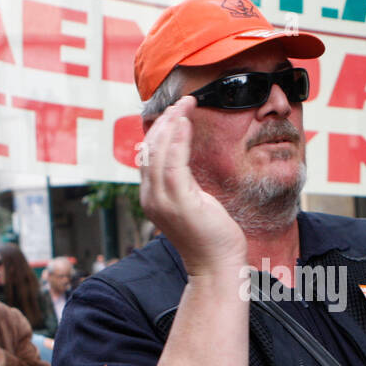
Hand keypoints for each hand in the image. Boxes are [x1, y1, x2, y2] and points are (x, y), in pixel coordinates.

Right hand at [139, 96, 246, 275]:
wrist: (217, 264)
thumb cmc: (210, 235)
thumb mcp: (192, 202)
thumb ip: (183, 182)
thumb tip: (183, 159)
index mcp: (152, 198)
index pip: (148, 156)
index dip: (159, 130)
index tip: (175, 111)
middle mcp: (151, 199)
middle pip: (149, 149)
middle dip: (165, 120)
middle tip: (182, 101)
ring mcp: (163, 201)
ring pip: (159, 152)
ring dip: (172, 123)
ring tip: (186, 105)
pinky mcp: (179, 202)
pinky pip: (174, 163)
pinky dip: (178, 140)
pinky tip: (186, 123)